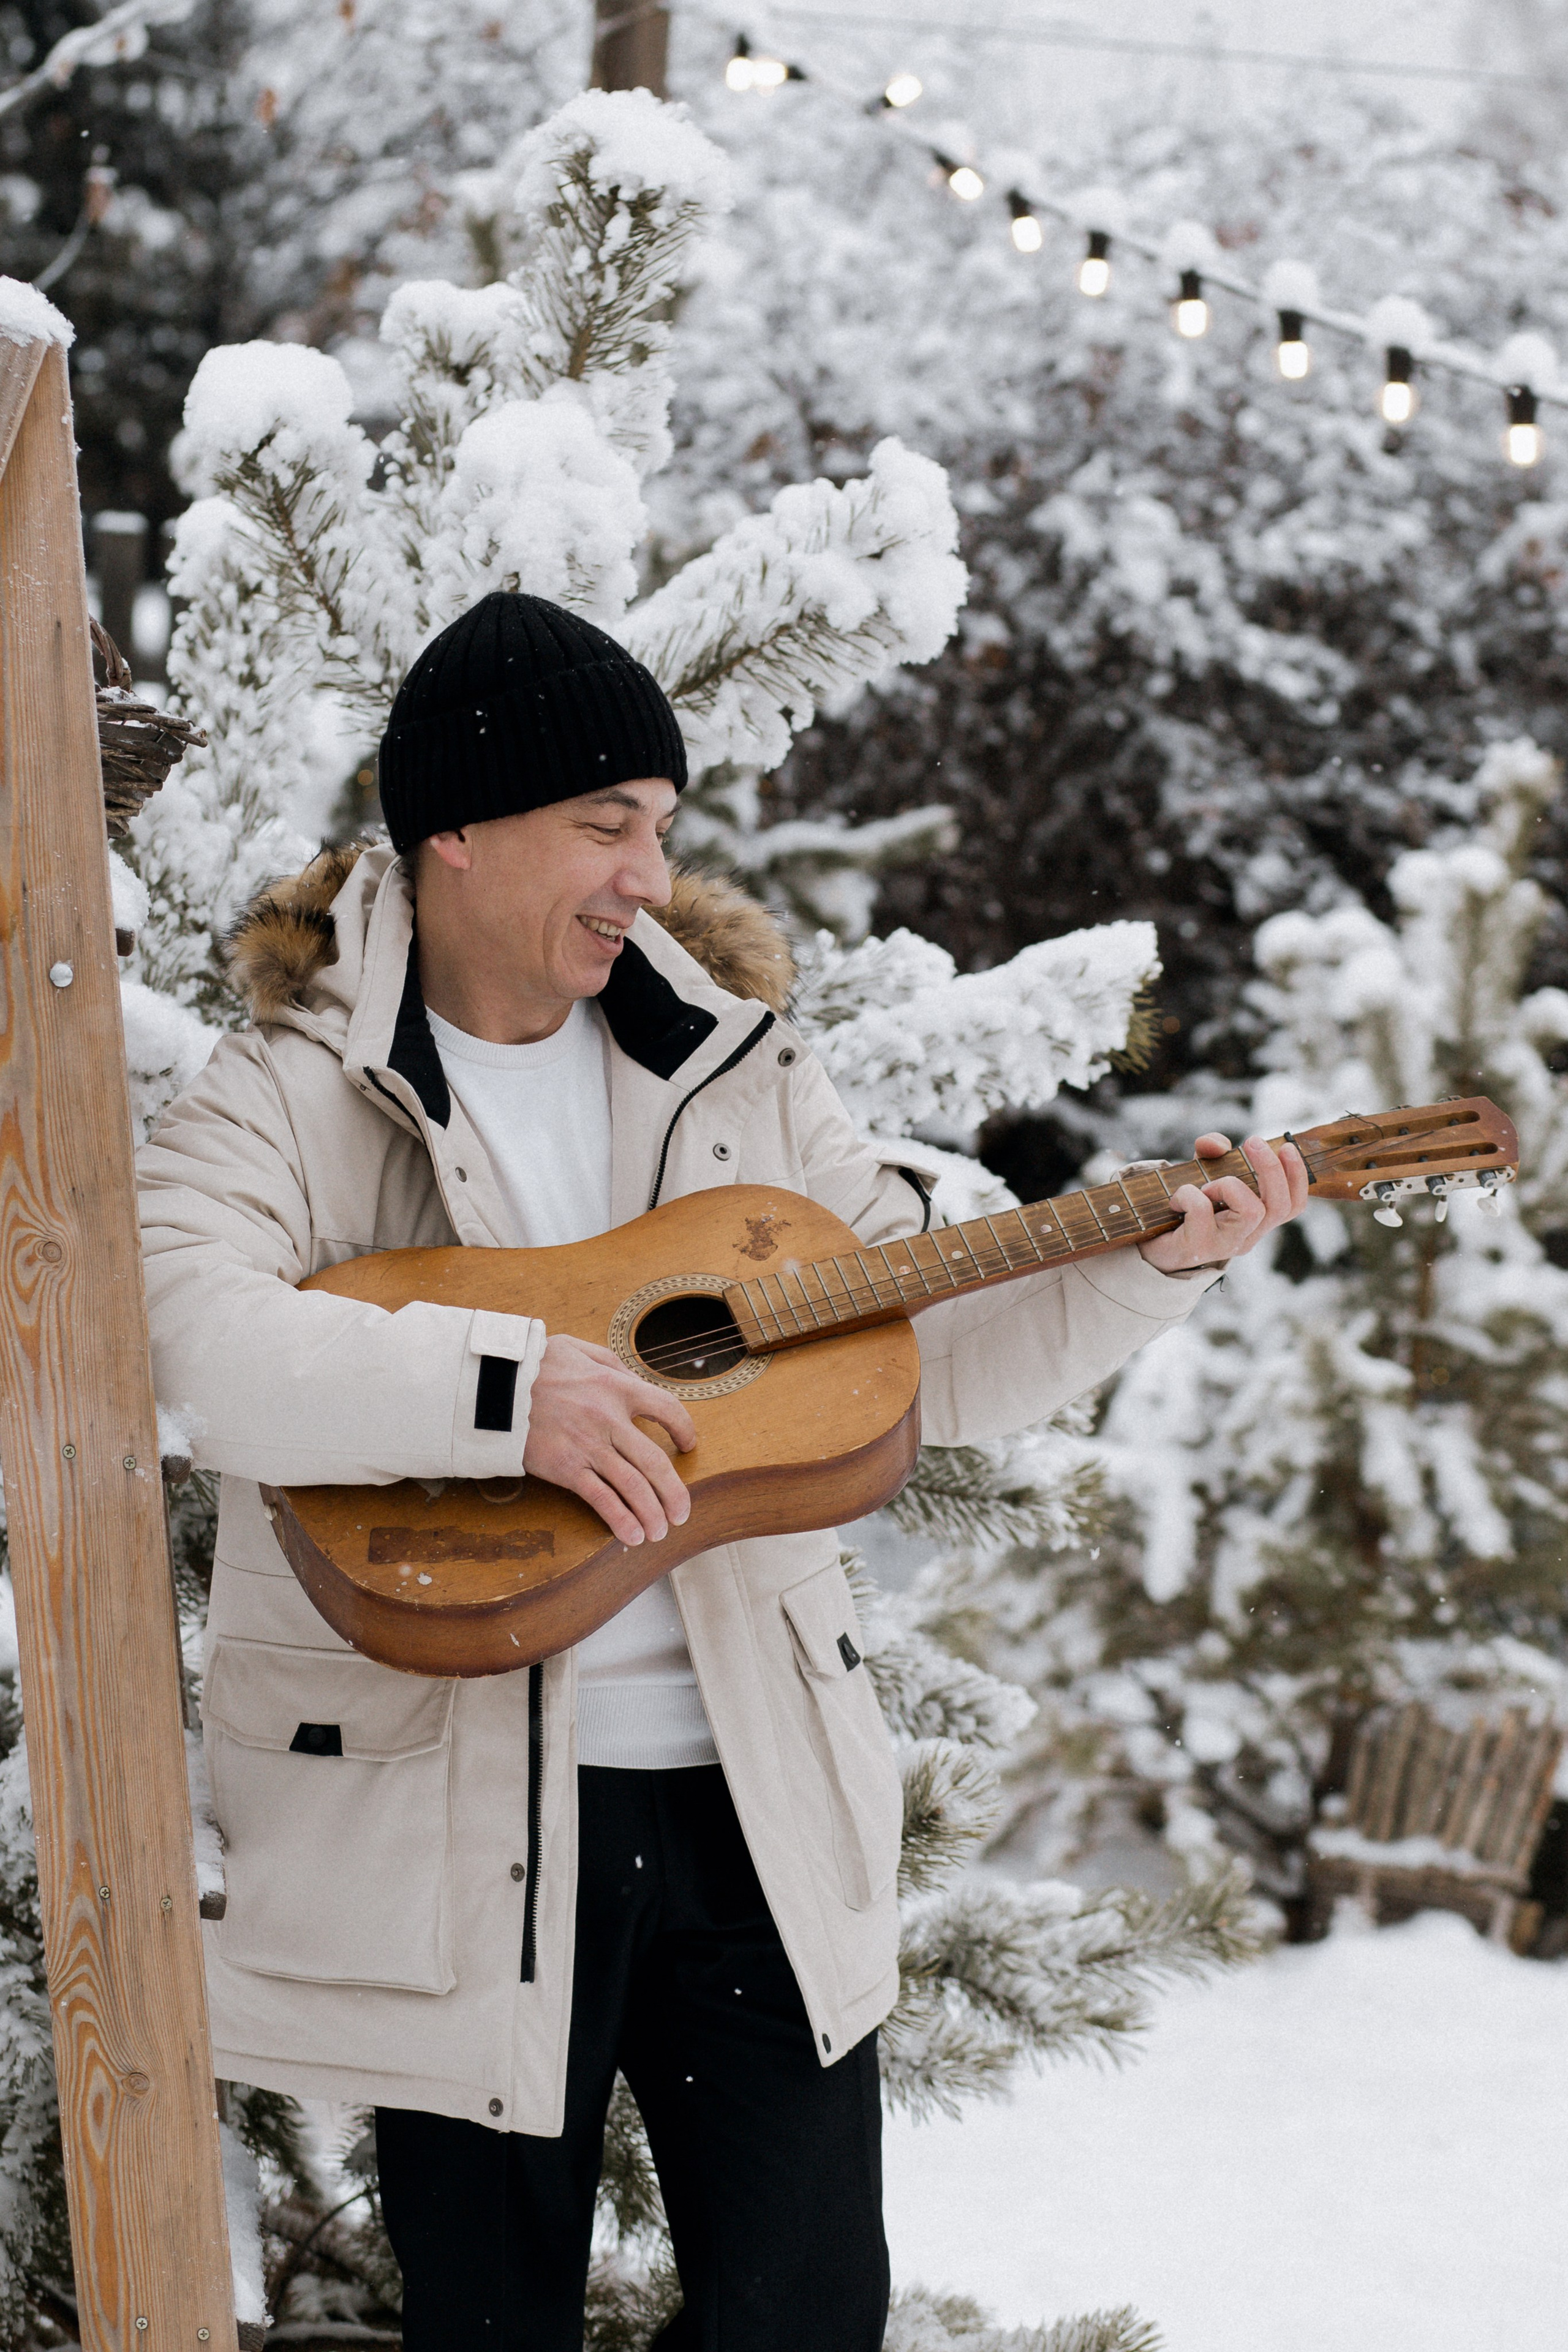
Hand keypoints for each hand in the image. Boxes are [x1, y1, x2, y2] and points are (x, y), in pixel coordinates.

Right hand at [522, 1335, 695, 1546]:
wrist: (491, 1386)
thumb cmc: (533, 1364)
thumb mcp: (577, 1349)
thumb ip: (610, 1363)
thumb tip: (635, 1380)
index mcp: (616, 1386)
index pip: (666, 1409)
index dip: (683, 1429)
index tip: (688, 1445)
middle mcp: (609, 1418)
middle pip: (655, 1461)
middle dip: (674, 1492)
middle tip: (682, 1512)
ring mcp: (587, 1446)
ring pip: (633, 1486)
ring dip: (653, 1513)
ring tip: (661, 1531)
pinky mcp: (564, 1468)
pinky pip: (601, 1499)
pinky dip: (621, 1520)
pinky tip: (633, 1535)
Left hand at [1137, 1132, 1308, 1273]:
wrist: (1154, 1245)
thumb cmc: (1185, 1209)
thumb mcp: (1203, 1174)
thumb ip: (1213, 1154)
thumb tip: (1217, 1145)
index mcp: (1256, 1222)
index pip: (1292, 1206)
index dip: (1297, 1177)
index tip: (1286, 1147)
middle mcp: (1247, 1236)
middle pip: (1278, 1206)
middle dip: (1270, 1168)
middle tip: (1253, 1141)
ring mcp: (1225, 1245)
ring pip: (1251, 1211)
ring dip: (1229, 1185)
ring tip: (1207, 1185)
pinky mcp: (1199, 1246)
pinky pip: (1202, 1209)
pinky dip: (1188, 1193)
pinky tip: (1177, 1200)